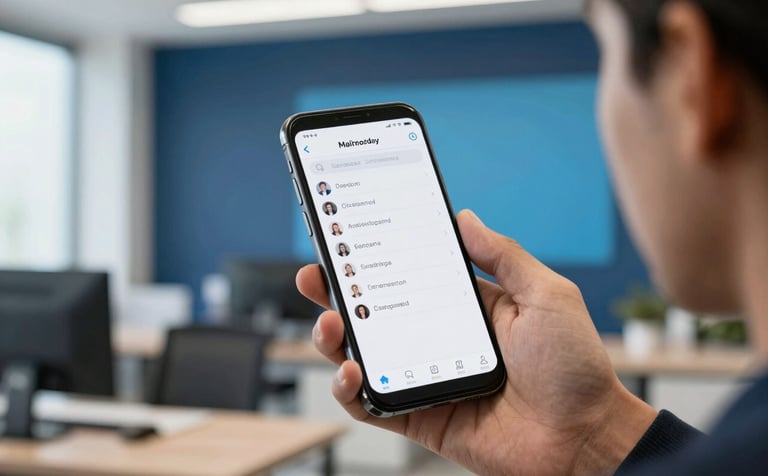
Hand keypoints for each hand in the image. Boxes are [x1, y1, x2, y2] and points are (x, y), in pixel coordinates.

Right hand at [297, 210, 655, 475]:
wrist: (584, 438)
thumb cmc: (575, 366)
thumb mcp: (546, 296)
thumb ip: (503, 255)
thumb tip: (464, 218)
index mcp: (467, 306)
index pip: (409, 275)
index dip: (377, 257)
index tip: (350, 236)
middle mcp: (439, 338)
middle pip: (376, 311)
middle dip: (339, 293)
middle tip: (316, 276)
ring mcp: (426, 376)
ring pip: (363, 354)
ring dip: (336, 339)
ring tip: (332, 325)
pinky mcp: (421, 416)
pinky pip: (372, 405)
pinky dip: (350, 390)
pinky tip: (351, 372)